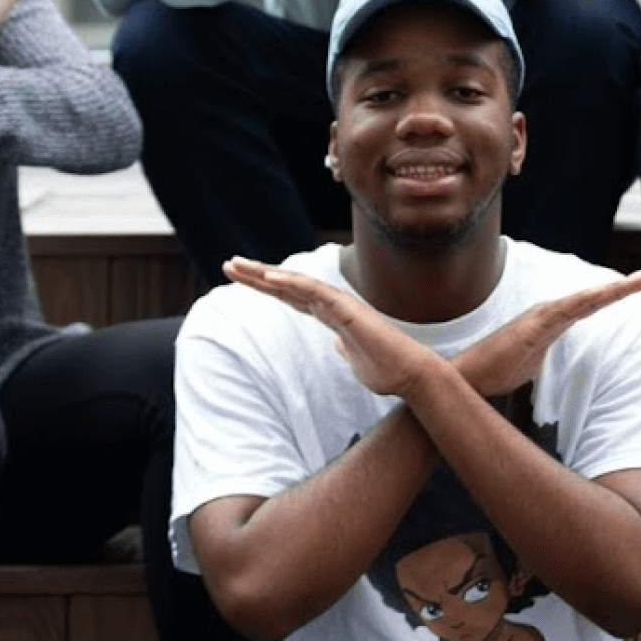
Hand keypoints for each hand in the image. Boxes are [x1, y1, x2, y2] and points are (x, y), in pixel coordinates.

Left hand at [224, 257, 446, 398]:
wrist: (412, 376)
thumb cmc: (387, 371)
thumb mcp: (355, 361)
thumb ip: (344, 349)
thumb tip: (336, 344)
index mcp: (331, 316)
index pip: (292, 296)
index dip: (268, 286)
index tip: (243, 279)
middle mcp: (333, 305)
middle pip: (288, 284)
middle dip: (257, 274)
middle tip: (228, 264)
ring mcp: (340, 305)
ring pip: (296, 282)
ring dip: (265, 273)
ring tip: (237, 265)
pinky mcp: (348, 310)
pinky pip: (315, 291)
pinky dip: (292, 282)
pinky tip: (270, 276)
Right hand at [454, 269, 640, 398]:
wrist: (467, 378)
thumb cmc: (497, 370)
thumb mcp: (532, 361)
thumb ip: (545, 353)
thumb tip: (553, 356)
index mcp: (552, 321)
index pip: (590, 304)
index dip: (615, 294)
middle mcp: (548, 313)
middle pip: (593, 297)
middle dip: (623, 286)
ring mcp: (539, 318)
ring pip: (583, 300)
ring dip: (611, 290)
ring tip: (639, 280)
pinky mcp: (530, 329)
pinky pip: (561, 313)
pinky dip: (582, 302)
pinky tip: (599, 295)